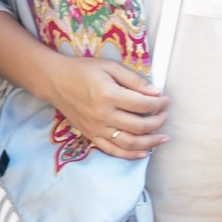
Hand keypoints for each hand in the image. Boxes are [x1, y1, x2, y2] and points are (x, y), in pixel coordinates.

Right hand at [42, 54, 169, 157]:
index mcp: (109, 95)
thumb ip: (134, 80)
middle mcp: (103, 115)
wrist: (55, 81)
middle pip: (140, 126)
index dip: (160, 104)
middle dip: (159, 122)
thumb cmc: (82, 70)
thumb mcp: (110, 67)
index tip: (166, 100)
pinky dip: (129, 155)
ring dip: (150, 142)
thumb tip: (155, 93)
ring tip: (162, 138)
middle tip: (165, 115)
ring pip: (129, 143)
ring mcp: (96, 128)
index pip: (143, 105)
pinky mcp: (90, 135)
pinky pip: (112, 150)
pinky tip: (143, 152)